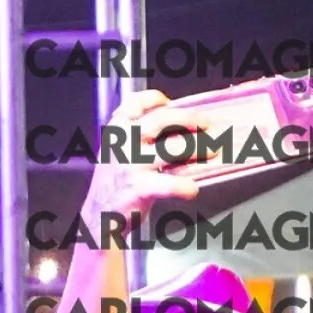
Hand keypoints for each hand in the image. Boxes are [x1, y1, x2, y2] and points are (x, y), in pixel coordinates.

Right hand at [81, 88, 203, 223]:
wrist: (100, 213)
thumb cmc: (115, 181)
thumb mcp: (117, 147)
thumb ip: (137, 131)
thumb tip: (175, 120)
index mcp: (117, 127)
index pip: (138, 100)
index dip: (159, 100)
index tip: (173, 104)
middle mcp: (124, 141)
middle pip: (163, 118)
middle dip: (191, 119)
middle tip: (208, 125)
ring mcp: (132, 163)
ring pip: (175, 147)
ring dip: (199, 148)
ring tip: (213, 151)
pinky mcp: (140, 187)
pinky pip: (171, 183)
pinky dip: (185, 187)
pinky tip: (192, 189)